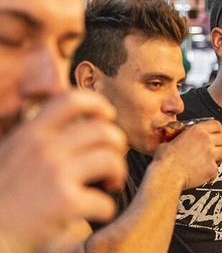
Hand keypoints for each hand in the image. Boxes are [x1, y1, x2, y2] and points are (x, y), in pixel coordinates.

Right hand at [0, 90, 127, 249]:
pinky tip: (98, 213)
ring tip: (110, 184)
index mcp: (31, 134)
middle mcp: (44, 148)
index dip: (98, 104)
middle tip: (113, 161)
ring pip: (111, 160)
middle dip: (118, 145)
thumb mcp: (12, 153)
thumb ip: (39, 140)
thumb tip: (80, 129)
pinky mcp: (64, 202)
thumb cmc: (2, 197)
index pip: (71, 99)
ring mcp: (55, 173)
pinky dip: (107, 209)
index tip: (108, 116)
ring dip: (119, 173)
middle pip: (103, 131)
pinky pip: (104, 201)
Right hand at [153, 119, 221, 189]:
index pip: (217, 125)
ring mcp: (211, 154)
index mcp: (197, 131)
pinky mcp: (212, 169)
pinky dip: (211, 173)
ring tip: (211, 160)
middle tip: (214, 148)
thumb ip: (180, 138)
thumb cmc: (165, 160)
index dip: (217, 130)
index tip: (216, 134)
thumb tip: (178, 140)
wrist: (167, 174)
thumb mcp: (171, 140)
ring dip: (220, 156)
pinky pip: (217, 170)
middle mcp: (206, 140)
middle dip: (220, 143)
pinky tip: (203, 174)